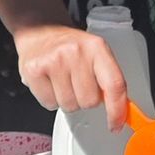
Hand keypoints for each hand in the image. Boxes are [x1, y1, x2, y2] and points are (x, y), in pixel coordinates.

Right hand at [13, 22, 131, 127]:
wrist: (39, 30)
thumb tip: (121, 111)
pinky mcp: (34, 71)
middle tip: (77, 83)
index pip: (114, 85)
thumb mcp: (95, 53)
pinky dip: (50, 99)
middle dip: (84, 99)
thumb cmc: (69, 45)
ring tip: (62, 81)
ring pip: (69, 105)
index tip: (116, 124)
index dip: (117, 110)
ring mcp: (54, 61)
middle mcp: (76, 52)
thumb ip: (108, 79)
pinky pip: (49, 104)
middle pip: (89, 101)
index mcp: (96, 47)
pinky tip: (50, 83)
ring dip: (67, 99)